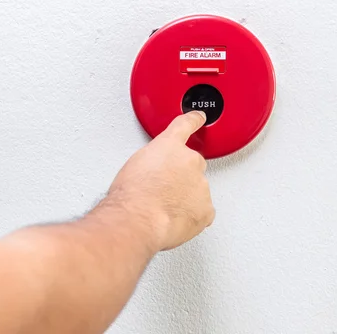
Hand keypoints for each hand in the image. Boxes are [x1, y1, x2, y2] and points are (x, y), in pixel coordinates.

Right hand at [107, 111, 213, 250]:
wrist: (139, 219)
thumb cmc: (130, 195)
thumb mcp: (133, 165)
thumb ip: (151, 161)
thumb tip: (153, 172)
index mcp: (169, 146)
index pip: (185, 125)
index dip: (194, 120)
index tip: (199, 117)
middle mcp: (189, 161)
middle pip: (192, 165)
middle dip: (181, 176)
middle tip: (161, 190)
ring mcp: (201, 185)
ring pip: (197, 190)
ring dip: (185, 197)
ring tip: (163, 208)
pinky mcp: (206, 208)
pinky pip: (202, 211)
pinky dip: (192, 215)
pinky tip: (175, 218)